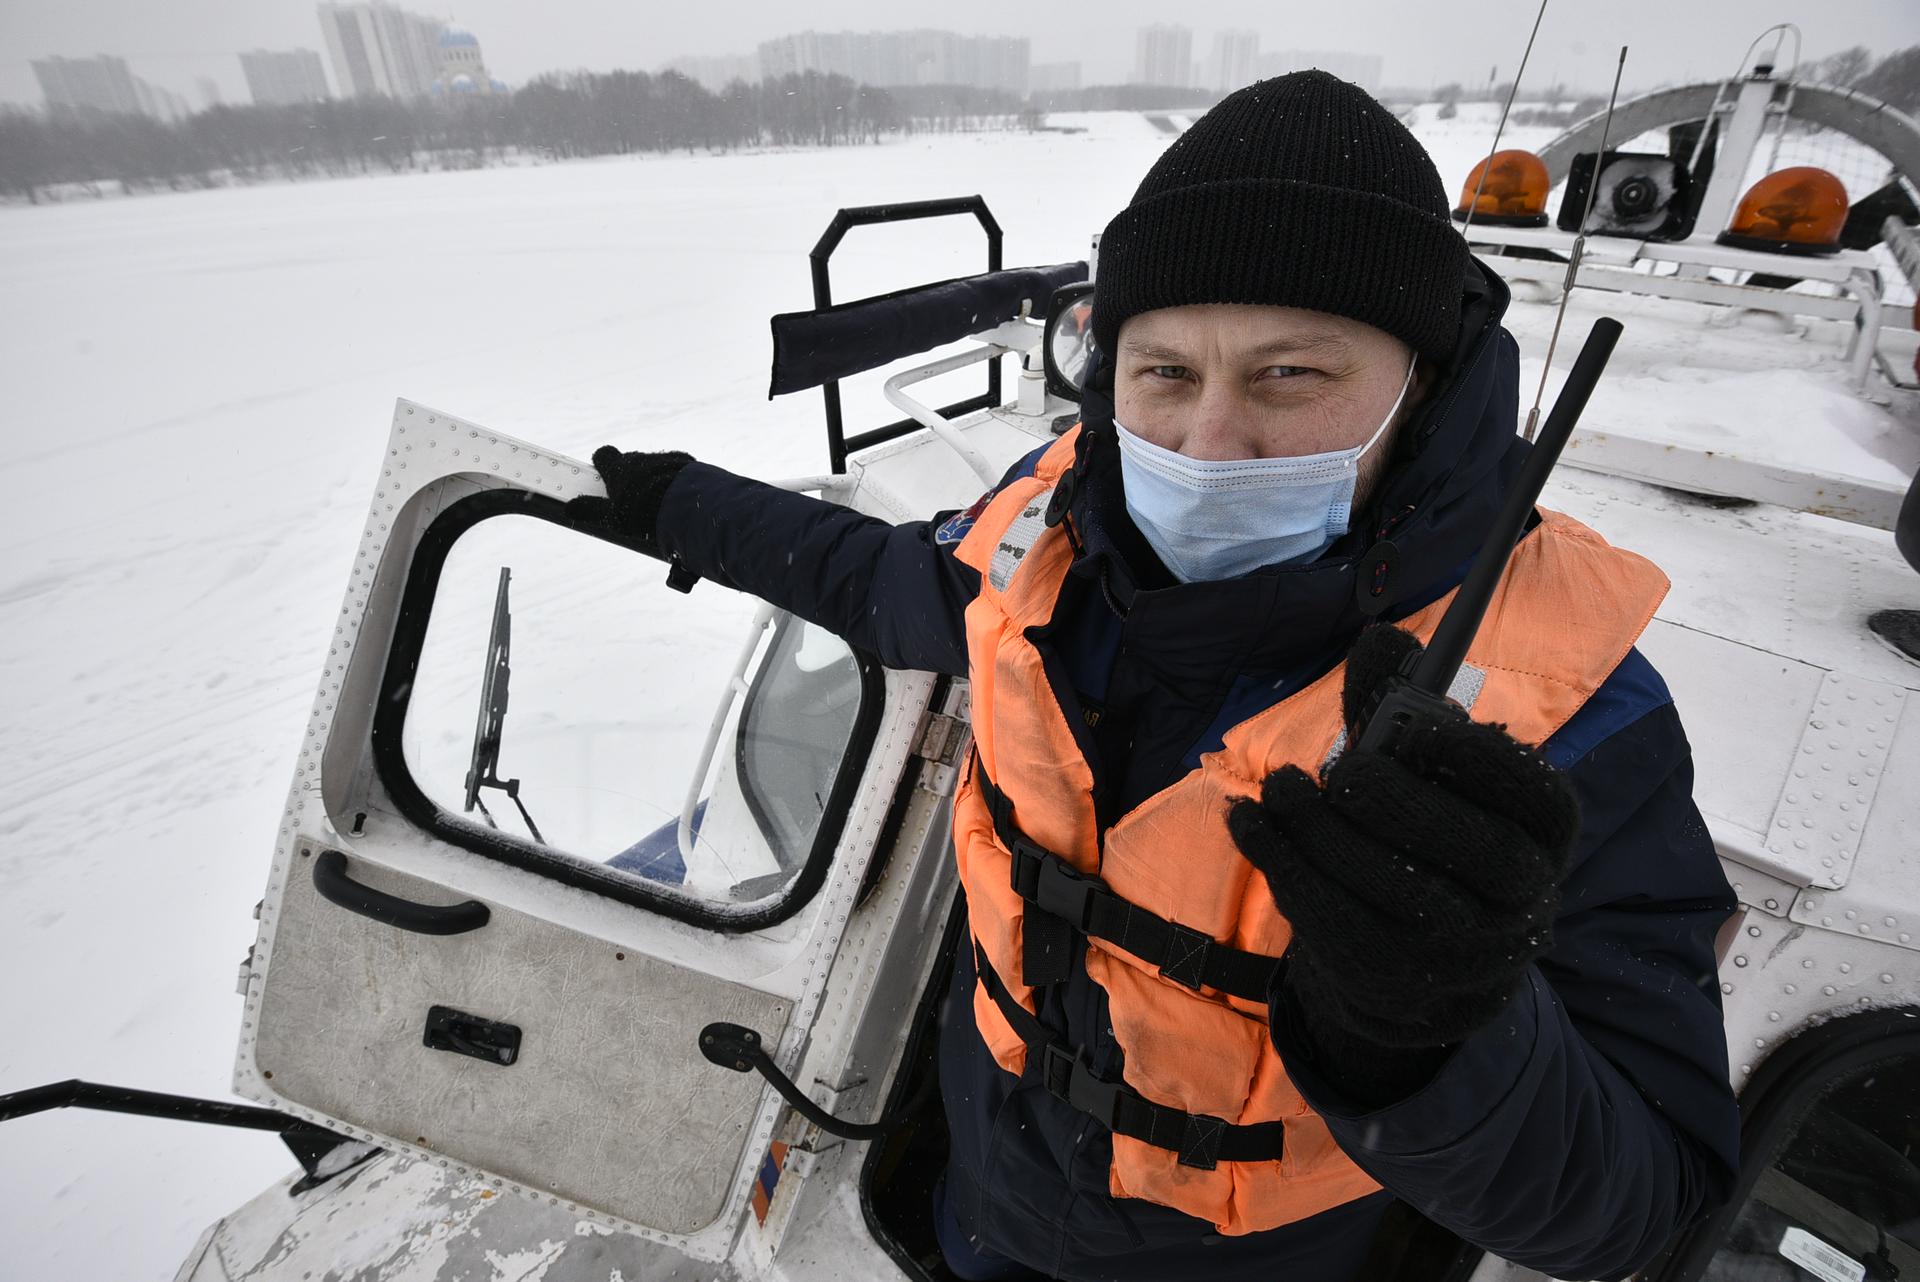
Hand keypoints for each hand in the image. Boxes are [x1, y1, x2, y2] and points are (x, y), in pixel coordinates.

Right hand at [565, 446, 693, 556]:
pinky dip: (671, 484)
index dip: (601, 465)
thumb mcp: (612, 516)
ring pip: (652, 469)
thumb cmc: (643, 511)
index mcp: (618, 467)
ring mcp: (663, 459)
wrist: (686, 504)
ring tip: (655, 508)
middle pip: (629, 463)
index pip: (603, 455)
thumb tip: (569, 508)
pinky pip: (674, 472)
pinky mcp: (685, 466)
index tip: (600, 478)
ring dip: (651, 482)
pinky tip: (675, 502)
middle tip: (630, 502)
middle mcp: (639, 458)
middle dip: (628, 478)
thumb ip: (590, 511)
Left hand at [1228, 625, 1578, 1058]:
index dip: (1480, 759)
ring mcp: (1461, 948)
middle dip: (1399, 801)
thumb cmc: (1427, 833)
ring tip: (1280, 789)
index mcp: (1542, 832)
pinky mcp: (1392, 974)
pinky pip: (1334, 917)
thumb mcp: (1426, 773)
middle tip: (1347, 771)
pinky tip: (1249, 822)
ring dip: (1322, 829)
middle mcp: (1520, 895)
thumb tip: (1376, 639)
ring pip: (1395, 886)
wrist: (1427, 964)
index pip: (1537, 794)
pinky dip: (1282, 862)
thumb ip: (1399, 707)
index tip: (1422, 731)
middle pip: (1474, 849)